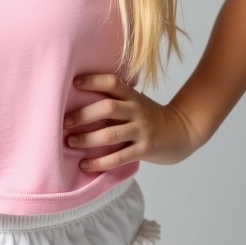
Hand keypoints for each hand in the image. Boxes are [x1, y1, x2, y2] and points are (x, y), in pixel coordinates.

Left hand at [64, 73, 201, 170]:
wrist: (181, 133)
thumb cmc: (148, 117)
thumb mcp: (136, 101)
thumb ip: (115, 98)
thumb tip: (78, 96)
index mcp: (133, 96)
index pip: (112, 82)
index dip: (93, 80)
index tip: (74, 83)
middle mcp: (137, 110)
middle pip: (108, 108)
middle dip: (83, 115)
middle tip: (64, 122)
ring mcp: (142, 130)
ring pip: (111, 134)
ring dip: (87, 139)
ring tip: (70, 142)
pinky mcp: (145, 150)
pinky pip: (119, 157)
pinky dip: (99, 162)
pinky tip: (85, 164)